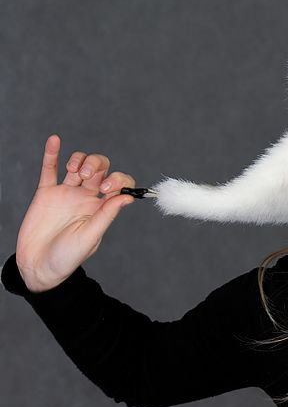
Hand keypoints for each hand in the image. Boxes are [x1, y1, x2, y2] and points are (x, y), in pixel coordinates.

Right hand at [15, 134, 137, 291]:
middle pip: (100, 169)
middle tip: (90, 178)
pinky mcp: (46, 193)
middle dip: (98, 165)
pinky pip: (49, 169)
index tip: (106, 190)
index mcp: (102, 207)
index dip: (117, 180)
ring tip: (73, 170)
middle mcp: (86, 197)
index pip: (119, 184)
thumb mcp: (91, 236)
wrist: (39, 266)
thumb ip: (107, 215)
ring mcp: (66, 193)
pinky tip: (55, 140)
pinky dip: (52, 154)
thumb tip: (128, 196)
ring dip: (80, 160)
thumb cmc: (68, 257)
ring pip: (78, 165)